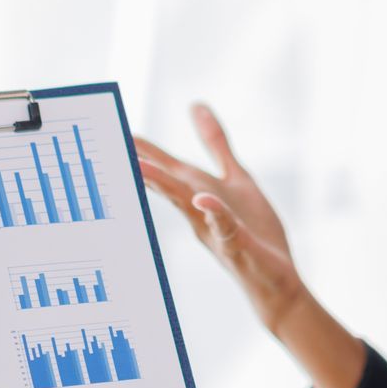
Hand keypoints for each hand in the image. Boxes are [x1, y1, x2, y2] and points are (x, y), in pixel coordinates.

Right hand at [135, 106, 301, 334]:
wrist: (276, 281)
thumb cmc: (253, 231)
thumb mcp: (235, 178)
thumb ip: (216, 144)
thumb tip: (196, 106)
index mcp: (197, 193)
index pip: (165, 168)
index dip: (143, 149)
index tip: (114, 128)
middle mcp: (199, 212)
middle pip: (168, 183)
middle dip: (143, 163)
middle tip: (111, 143)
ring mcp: (215, 230)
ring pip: (186, 203)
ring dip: (164, 186)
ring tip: (140, 167)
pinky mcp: (237, 246)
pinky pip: (224, 227)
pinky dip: (214, 213)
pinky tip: (202, 200)